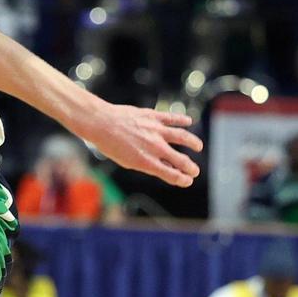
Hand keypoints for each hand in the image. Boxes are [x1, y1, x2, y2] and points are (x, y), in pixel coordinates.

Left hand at [76, 106, 201, 186]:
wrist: (99, 122)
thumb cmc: (109, 144)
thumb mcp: (127, 161)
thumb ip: (147, 164)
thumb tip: (166, 167)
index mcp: (146, 162)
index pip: (171, 174)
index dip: (182, 179)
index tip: (187, 180)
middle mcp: (154, 147)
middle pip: (180, 160)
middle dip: (191, 167)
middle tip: (195, 170)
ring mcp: (155, 130)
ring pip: (182, 137)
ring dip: (193, 143)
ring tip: (198, 147)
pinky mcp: (152, 116)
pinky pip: (172, 118)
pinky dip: (182, 120)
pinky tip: (188, 121)